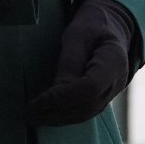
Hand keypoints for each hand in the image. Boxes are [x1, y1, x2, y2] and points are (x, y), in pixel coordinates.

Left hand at [26, 0, 137, 126]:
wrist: (110, 26)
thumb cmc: (92, 25)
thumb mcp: (77, 34)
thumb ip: (70, 60)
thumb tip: (57, 89)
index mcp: (114, 61)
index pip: (89, 88)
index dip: (62, 98)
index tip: (36, 102)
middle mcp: (116, 82)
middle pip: (87, 106)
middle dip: (56, 113)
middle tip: (27, 114)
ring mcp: (111, 92)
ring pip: (85, 113)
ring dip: (58, 118)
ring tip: (32, 116)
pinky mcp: (102, 97)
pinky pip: (84, 111)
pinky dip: (64, 116)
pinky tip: (46, 114)